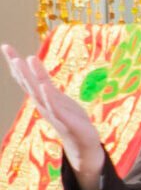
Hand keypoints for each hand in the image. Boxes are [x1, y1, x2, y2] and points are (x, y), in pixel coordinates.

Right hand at [2, 45, 107, 187]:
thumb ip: (46, 84)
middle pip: (27, 81)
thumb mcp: (57, 98)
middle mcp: (42, 103)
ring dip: (30, 76)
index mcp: (41, 97)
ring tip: (23, 59)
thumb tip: (36, 70)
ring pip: (38, 91)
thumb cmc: (70, 118)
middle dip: (17, 65)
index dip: (15, 63)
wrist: (83, 143)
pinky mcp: (64, 119)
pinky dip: (48, 96)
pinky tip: (44, 85)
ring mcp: (52, 111)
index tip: (5, 46)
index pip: (26, 78)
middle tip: (7, 48)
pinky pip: (54, 106)